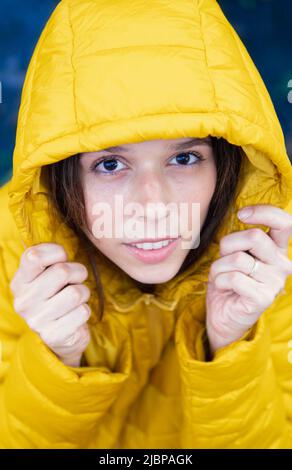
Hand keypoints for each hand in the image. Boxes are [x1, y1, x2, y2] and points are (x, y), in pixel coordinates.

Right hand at [10, 243, 90, 366]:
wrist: (61, 336)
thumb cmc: (57, 295)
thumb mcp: (46, 276)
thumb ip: (49, 260)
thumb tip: (63, 250)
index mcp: (19, 282)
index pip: (34, 256)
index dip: (57, 252)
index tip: (62, 259)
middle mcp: (23, 302)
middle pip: (62, 271)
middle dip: (78, 272)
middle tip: (76, 279)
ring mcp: (37, 320)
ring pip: (76, 292)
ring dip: (84, 292)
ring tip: (76, 298)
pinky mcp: (53, 336)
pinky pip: (83, 312)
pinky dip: (85, 310)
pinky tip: (75, 315)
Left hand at [206, 204, 291, 356]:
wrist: (222, 315)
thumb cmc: (228, 281)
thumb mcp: (234, 253)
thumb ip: (242, 239)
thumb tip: (243, 213)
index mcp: (276, 249)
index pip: (283, 222)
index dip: (264, 212)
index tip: (242, 214)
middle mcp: (281, 264)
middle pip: (255, 236)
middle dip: (228, 244)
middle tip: (224, 260)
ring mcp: (275, 282)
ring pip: (239, 259)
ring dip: (220, 267)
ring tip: (221, 277)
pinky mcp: (263, 298)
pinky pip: (234, 278)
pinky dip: (220, 281)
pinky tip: (224, 289)